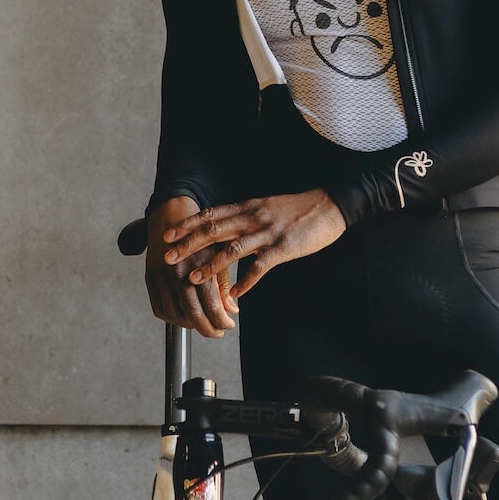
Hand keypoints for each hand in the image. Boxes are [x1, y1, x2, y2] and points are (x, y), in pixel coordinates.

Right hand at [143, 196, 238, 336]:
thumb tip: (231, 310)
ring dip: (191, 325)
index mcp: (199, 266)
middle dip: (209, 329)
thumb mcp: (218, 255)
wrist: (171, 218)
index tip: (229, 324)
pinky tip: (185, 315)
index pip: (212, 307)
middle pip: (193, 316)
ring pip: (176, 316)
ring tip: (203, 323)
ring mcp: (161, 278)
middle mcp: (178, 274)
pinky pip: (160, 309)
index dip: (222, 321)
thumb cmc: (200, 237)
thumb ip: (223, 284)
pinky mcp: (150, 280)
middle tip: (218, 331)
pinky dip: (173, 318)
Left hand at [161, 189, 345, 298]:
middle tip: (168, 256)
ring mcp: (268, 233)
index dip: (187, 225)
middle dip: (188, 244)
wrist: (330, 205)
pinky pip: (260, 266)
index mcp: (247, 207)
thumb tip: (225, 229)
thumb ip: (245, 217)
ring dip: (210, 265)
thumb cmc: (297, 209)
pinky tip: (236, 294)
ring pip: (232, 248)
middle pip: (214, 230)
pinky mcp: (283, 248)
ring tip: (193, 278)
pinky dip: (246, 281)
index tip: (168, 234)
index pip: (211, 215)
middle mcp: (253, 217)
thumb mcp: (266, 207)